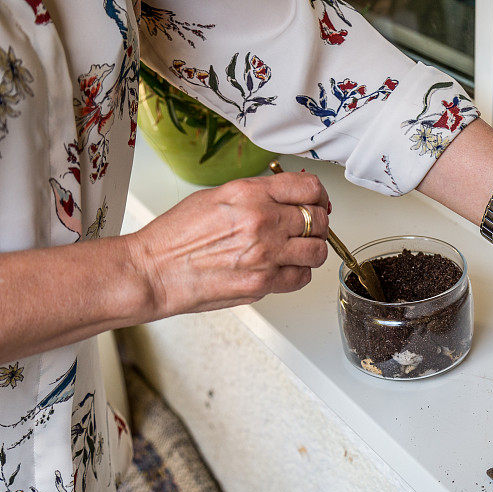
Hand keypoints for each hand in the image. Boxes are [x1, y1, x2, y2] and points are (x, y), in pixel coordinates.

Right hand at [126, 172, 329, 319]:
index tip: (318, 201)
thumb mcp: (216, 196)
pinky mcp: (263, 283)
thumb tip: (286, 197)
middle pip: (319, 219)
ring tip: (299, 249)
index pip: (308, 188)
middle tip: (310, 228)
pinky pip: (302, 277)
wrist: (154, 270)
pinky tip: (285, 268)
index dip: (319, 195)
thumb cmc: (176, 236)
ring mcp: (265, 254)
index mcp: (250, 194)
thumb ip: (255, 194)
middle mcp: (262, 221)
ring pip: (318, 251)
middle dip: (319, 223)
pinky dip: (299, 273)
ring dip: (313, 250)